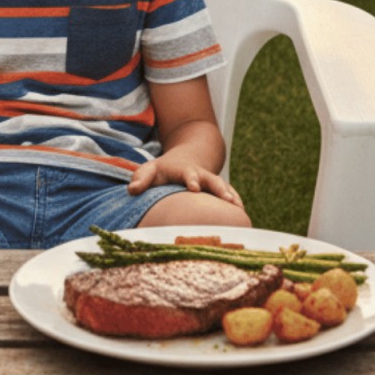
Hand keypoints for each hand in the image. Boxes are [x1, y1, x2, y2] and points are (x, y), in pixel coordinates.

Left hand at [128, 150, 242, 206]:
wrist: (187, 158)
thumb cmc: (163, 170)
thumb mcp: (150, 169)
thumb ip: (140, 178)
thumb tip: (131, 190)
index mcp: (183, 170)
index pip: (187, 174)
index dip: (191, 179)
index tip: (194, 187)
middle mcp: (201, 175)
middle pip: (212, 180)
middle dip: (219, 189)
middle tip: (226, 199)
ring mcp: (211, 181)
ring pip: (224, 188)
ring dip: (231, 197)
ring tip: (239, 210)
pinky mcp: (219, 189)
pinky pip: (231, 194)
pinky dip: (237, 202)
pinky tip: (243, 217)